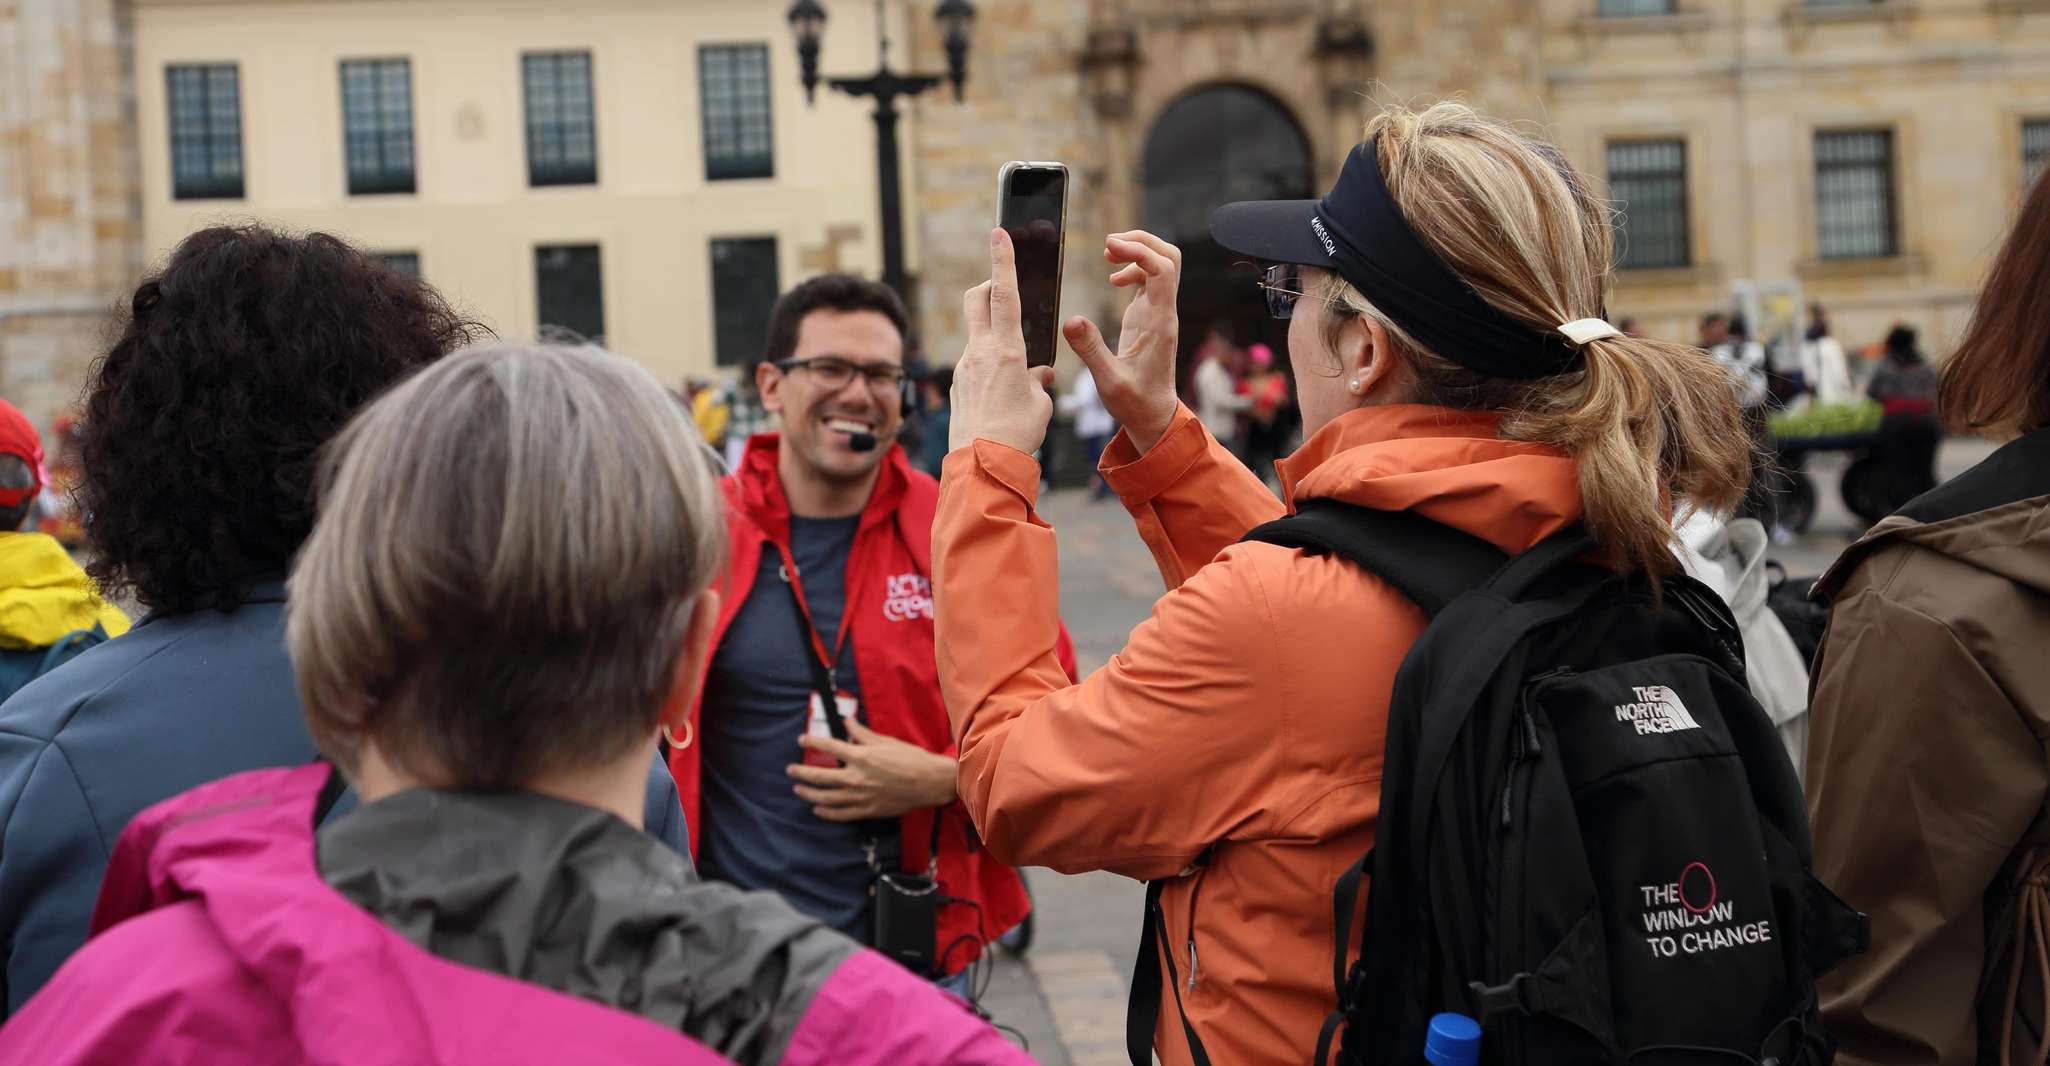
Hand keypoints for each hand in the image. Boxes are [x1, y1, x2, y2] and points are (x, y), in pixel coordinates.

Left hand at [788, 720, 956, 821]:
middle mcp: (857, 777)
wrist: (929, 782)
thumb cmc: (910, 759)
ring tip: (799, 788)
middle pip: (819, 776)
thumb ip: (862, 733)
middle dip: (801, 772)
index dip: (811, 742)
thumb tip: (846, 722)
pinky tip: (817, 809)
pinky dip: (826, 812)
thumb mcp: (886, 741)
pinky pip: (840, 814)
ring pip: (826, 798)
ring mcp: (860, 796)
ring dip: (808, 793)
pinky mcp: (867, 810)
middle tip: (791, 770)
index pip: (828, 747)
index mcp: (861, 756)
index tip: (802, 740)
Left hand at [950, 228, 1056, 455]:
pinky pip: (974, 364)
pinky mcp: (957, 385)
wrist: (982, 466)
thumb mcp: (1040, 404)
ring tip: (1016, 366)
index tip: (999, 233)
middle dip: (988, 285)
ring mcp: (964, 368)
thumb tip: (1039, 374)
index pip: (1004, 294)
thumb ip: (1038, 381)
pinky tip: (1002, 390)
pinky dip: (989, 365)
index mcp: (1005, 351)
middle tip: (1003, 288)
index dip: (1002, 260)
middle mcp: (979, 353)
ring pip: (977, 334)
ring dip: (994, 336)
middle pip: (976, 300)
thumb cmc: (1017, 435)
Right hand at [1062, 231, 1182, 453]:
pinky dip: (1132, 268)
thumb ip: (1091, 351)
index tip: (1109, 248)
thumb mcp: (1108, 382)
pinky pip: (1149, 279)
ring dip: (1137, 251)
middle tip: (1109, 244)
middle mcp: (1164, 312)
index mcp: (1160, 323)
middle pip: (1169, 257)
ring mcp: (1158, 312)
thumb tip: (1071, 320)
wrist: (1153, 416)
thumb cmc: (1135, 403)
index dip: (1139, 251)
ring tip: (1107, 255)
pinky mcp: (1149, 316)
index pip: (1162, 271)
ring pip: (1161, 264)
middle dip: (1142, 241)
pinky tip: (1112, 279)